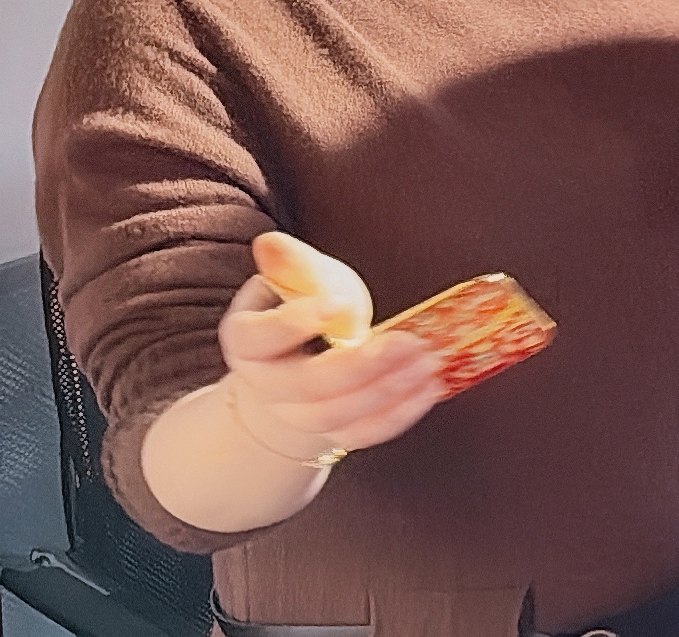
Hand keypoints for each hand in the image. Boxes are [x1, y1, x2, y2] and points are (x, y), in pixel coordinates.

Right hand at [219, 233, 441, 463]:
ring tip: (427, 363)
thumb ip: (293, 265)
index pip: (260, 338)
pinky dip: (399, 415)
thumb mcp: (300, 278)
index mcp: (248, 340)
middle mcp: (267, 385)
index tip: (336, 303)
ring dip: (386, 392)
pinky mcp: (333, 432)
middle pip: (306, 385)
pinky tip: (430, 388)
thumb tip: (270, 243)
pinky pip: (363, 434)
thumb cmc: (306, 306)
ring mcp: (297, 415)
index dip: (294, 323)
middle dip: (359, 366)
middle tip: (406, 342)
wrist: (307, 355)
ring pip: (335, 417)